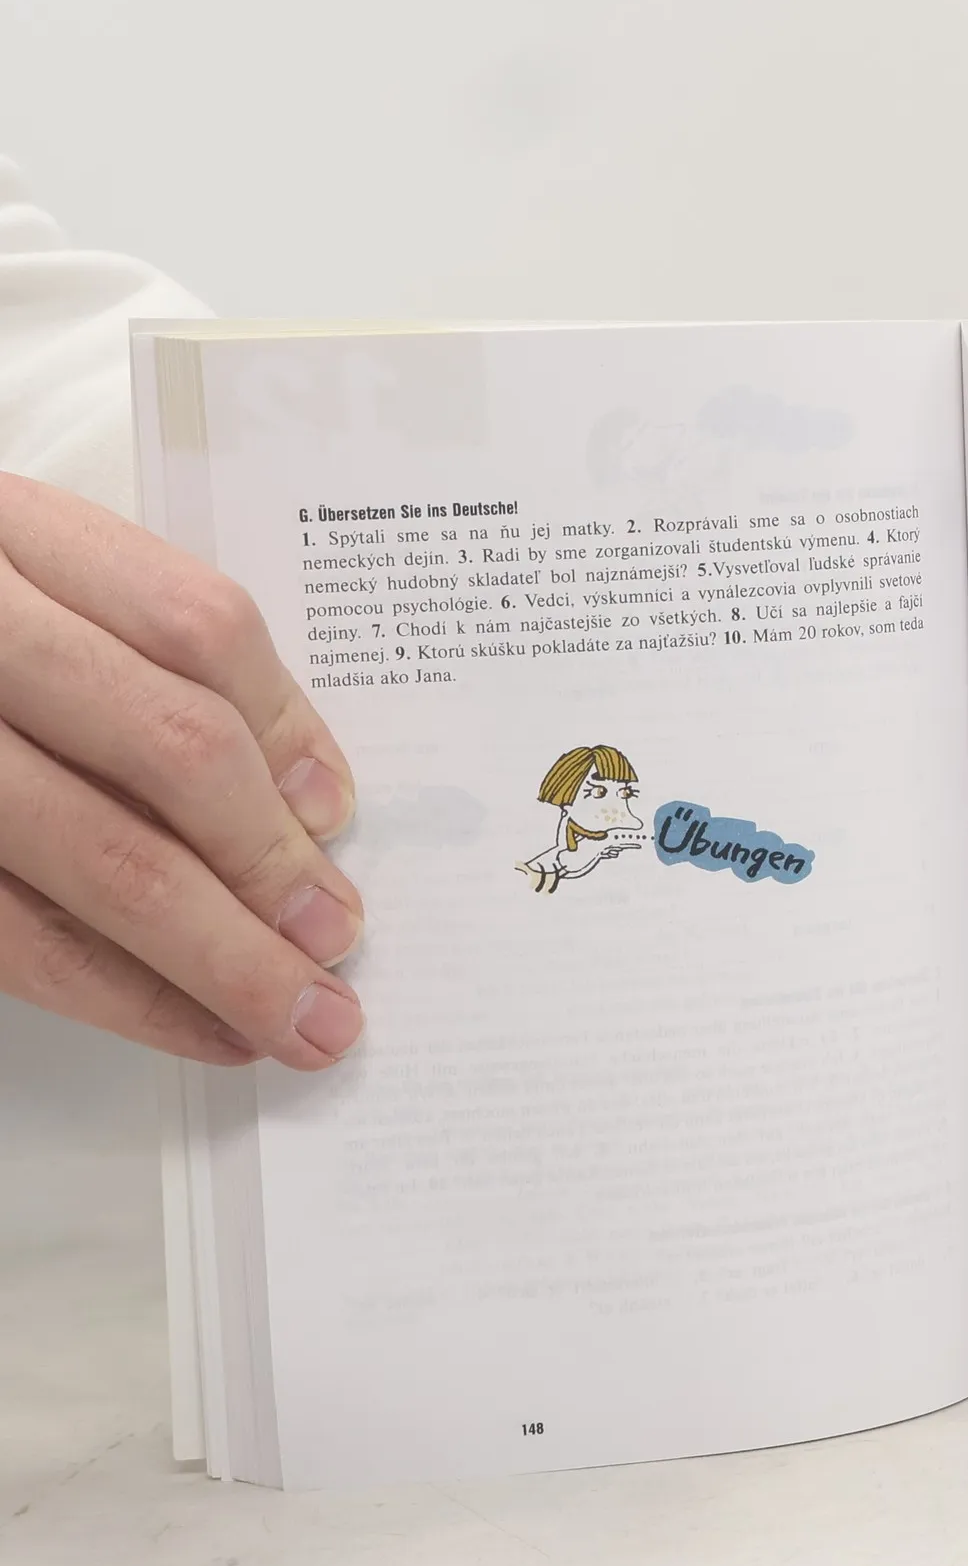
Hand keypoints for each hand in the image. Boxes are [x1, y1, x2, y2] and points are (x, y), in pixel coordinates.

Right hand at [0, 475, 362, 1067]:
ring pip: (106, 858)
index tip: (336, 814)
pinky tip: (201, 1027)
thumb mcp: (23, 592)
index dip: (288, 729)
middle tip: (337, 939)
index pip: (193, 625)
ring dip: (227, 957)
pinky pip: (23, 941)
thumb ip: (139, 660)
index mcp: (14, 538)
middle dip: (273, 864)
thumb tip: (302, 802)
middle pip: (172, 748)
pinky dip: (129, 998)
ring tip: (301, 1016)